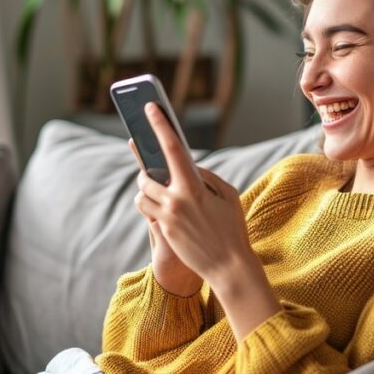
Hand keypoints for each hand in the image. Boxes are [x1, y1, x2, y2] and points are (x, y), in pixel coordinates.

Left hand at [133, 103, 251, 285]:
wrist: (229, 265)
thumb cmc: (232, 227)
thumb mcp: (227, 195)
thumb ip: (205, 176)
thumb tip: (187, 166)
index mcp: (193, 186)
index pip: (172, 147)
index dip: (160, 125)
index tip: (149, 107)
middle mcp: (175, 200)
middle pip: (147, 175)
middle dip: (148, 171)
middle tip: (154, 170)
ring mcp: (167, 217)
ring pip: (141, 194)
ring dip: (147, 190)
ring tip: (159, 191)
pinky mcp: (163, 231)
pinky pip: (146, 210)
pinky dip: (149, 205)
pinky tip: (161, 208)